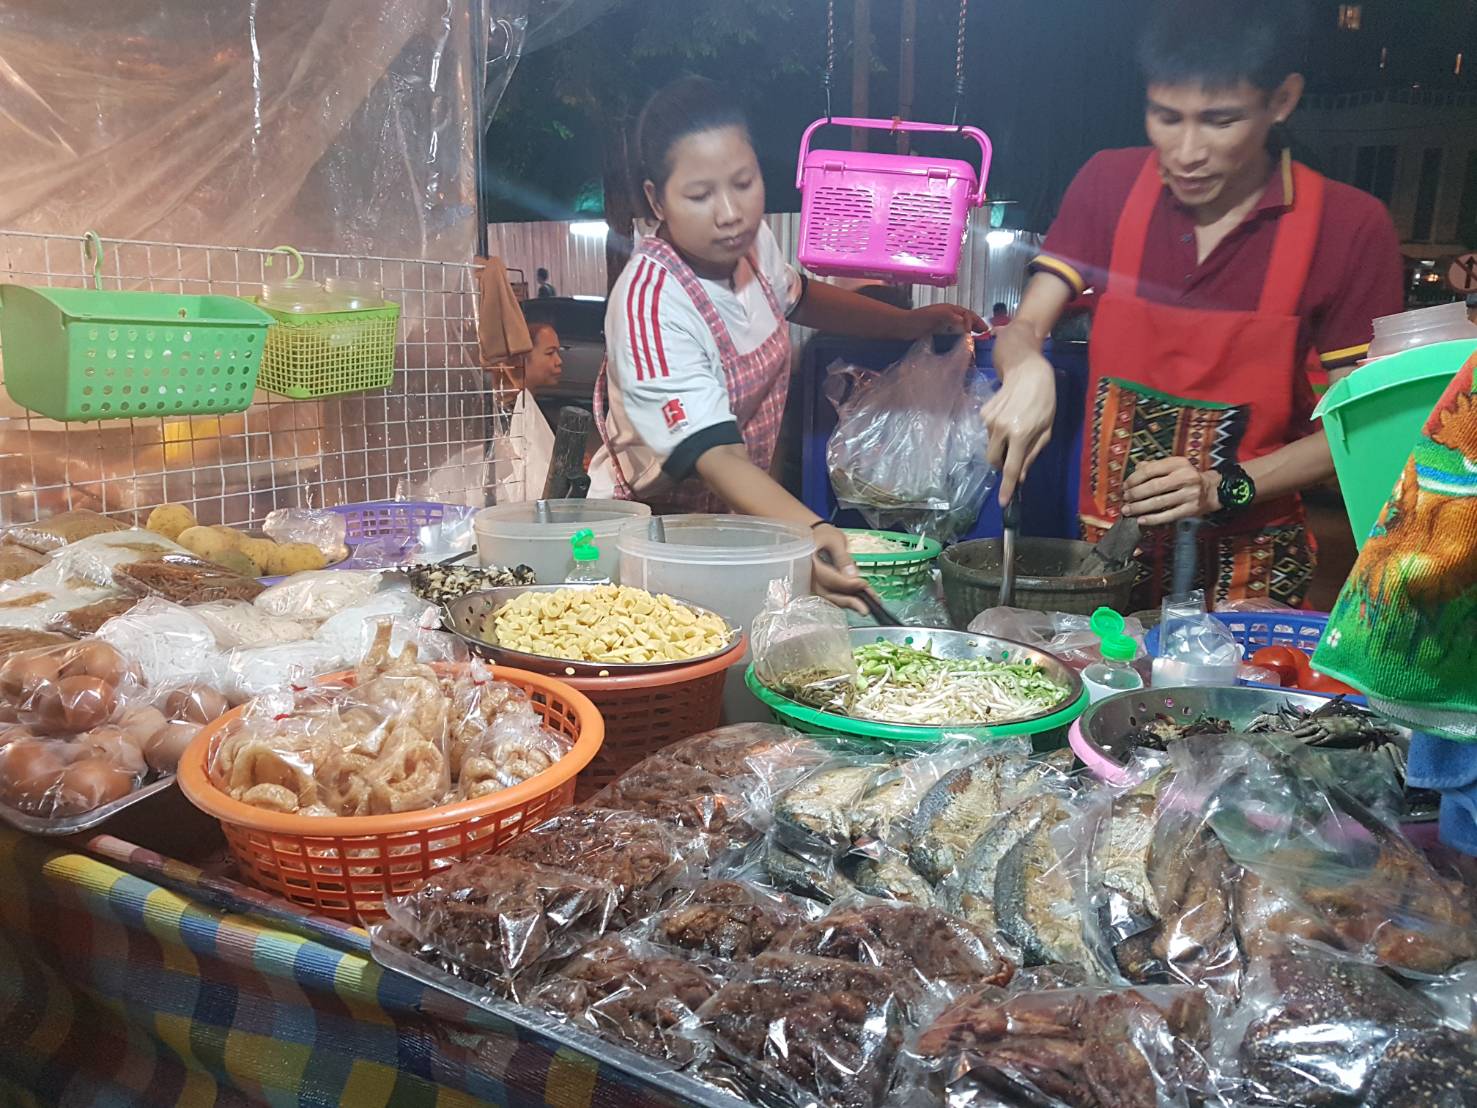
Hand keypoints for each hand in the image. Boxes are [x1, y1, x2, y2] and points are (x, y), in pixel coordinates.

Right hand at [810, 523, 871, 614]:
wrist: (810, 535)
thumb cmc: (822, 535)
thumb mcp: (835, 540)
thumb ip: (843, 558)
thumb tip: (853, 576)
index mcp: (808, 562)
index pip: (829, 578)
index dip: (847, 584)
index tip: (863, 584)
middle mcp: (806, 576)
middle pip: (827, 594)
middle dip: (848, 601)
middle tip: (866, 609)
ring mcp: (809, 583)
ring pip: (828, 598)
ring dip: (847, 602)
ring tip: (865, 605)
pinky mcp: (814, 587)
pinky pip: (827, 596)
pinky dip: (841, 599)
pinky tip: (855, 600)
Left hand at [900, 303, 986, 339]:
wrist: (902, 327)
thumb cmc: (917, 319)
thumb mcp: (935, 315)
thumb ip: (950, 316)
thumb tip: (964, 322)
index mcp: (950, 310)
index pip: (968, 315)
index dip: (976, 322)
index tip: (980, 332)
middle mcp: (948, 317)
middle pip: (967, 321)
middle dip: (977, 327)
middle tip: (984, 335)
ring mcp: (943, 326)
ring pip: (961, 330)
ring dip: (969, 336)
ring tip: (975, 344)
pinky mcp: (938, 335)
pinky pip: (953, 337)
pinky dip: (959, 342)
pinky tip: (961, 350)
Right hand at [981, 357, 1055, 505]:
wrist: (1026, 370)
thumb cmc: (1044, 399)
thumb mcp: (1047, 429)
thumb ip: (1032, 453)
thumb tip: (1020, 475)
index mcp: (1020, 434)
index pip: (1010, 468)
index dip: (1006, 487)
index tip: (1003, 503)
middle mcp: (1000, 429)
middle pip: (994, 460)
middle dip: (1001, 464)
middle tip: (1014, 457)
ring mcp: (989, 420)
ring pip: (991, 445)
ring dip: (1001, 445)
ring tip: (1016, 428)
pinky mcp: (983, 413)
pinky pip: (989, 432)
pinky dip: (998, 432)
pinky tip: (1009, 417)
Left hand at [1121, 457, 1219, 524]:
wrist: (1212, 490)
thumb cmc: (1186, 477)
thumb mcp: (1173, 466)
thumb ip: (1154, 466)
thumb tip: (1136, 468)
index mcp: (1178, 463)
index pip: (1150, 470)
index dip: (1133, 479)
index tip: (1125, 486)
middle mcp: (1184, 477)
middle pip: (1153, 487)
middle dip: (1135, 494)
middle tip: (1125, 499)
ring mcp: (1189, 494)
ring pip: (1158, 502)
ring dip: (1139, 508)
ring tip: (1128, 510)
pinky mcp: (1190, 509)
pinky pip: (1167, 516)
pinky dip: (1152, 519)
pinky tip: (1141, 520)